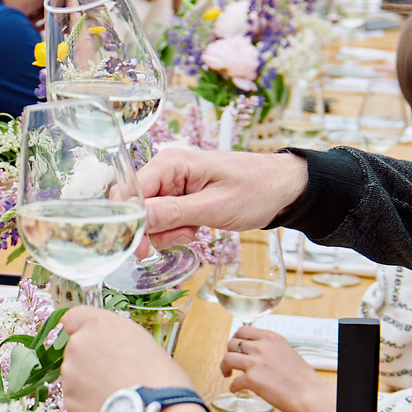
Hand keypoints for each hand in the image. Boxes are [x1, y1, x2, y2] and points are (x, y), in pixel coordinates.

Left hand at [56, 305, 187, 411]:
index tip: (94, 340)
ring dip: (88, 381)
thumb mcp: (142, 342)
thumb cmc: (160, 377)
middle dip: (90, 359)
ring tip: (114, 394)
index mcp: (98, 324)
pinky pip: (75, 397)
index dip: (83, 329)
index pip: (73, 317)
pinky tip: (108, 407)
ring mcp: (70, 373)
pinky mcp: (68, 400)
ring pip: (74, 373)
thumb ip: (116, 338)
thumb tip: (109, 347)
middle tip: (114, 373)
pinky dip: (87, 401)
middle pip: (76, 347)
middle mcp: (78, 344)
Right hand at [130, 146, 306, 249]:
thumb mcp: (215, 207)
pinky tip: (194, 229)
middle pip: (136, 206)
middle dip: (153, 229)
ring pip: (149, 217)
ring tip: (194, 231)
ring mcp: (171, 183)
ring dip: (167, 233)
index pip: (130, 192)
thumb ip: (173, 213)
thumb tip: (138, 219)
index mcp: (171, 163)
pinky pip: (163, 218)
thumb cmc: (256, 190)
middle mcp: (165, 170)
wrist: (282, 189)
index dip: (131, 221)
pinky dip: (175, 230)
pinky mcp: (179, 196)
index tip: (142, 248)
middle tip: (183, 236)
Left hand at [218, 327, 334, 411]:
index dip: (235, 339)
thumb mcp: (286, 351)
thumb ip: (270, 349)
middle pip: (231, 344)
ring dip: (224, 367)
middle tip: (231, 362)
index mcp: (271, 338)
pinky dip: (233, 387)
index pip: (242, 330)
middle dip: (229, 353)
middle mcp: (261, 347)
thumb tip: (256, 352)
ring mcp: (255, 362)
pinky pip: (234, 382)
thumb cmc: (302, 378)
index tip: (235, 348)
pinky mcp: (252, 379)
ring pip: (227, 359)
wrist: (309, 394)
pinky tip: (237, 390)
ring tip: (227, 374)